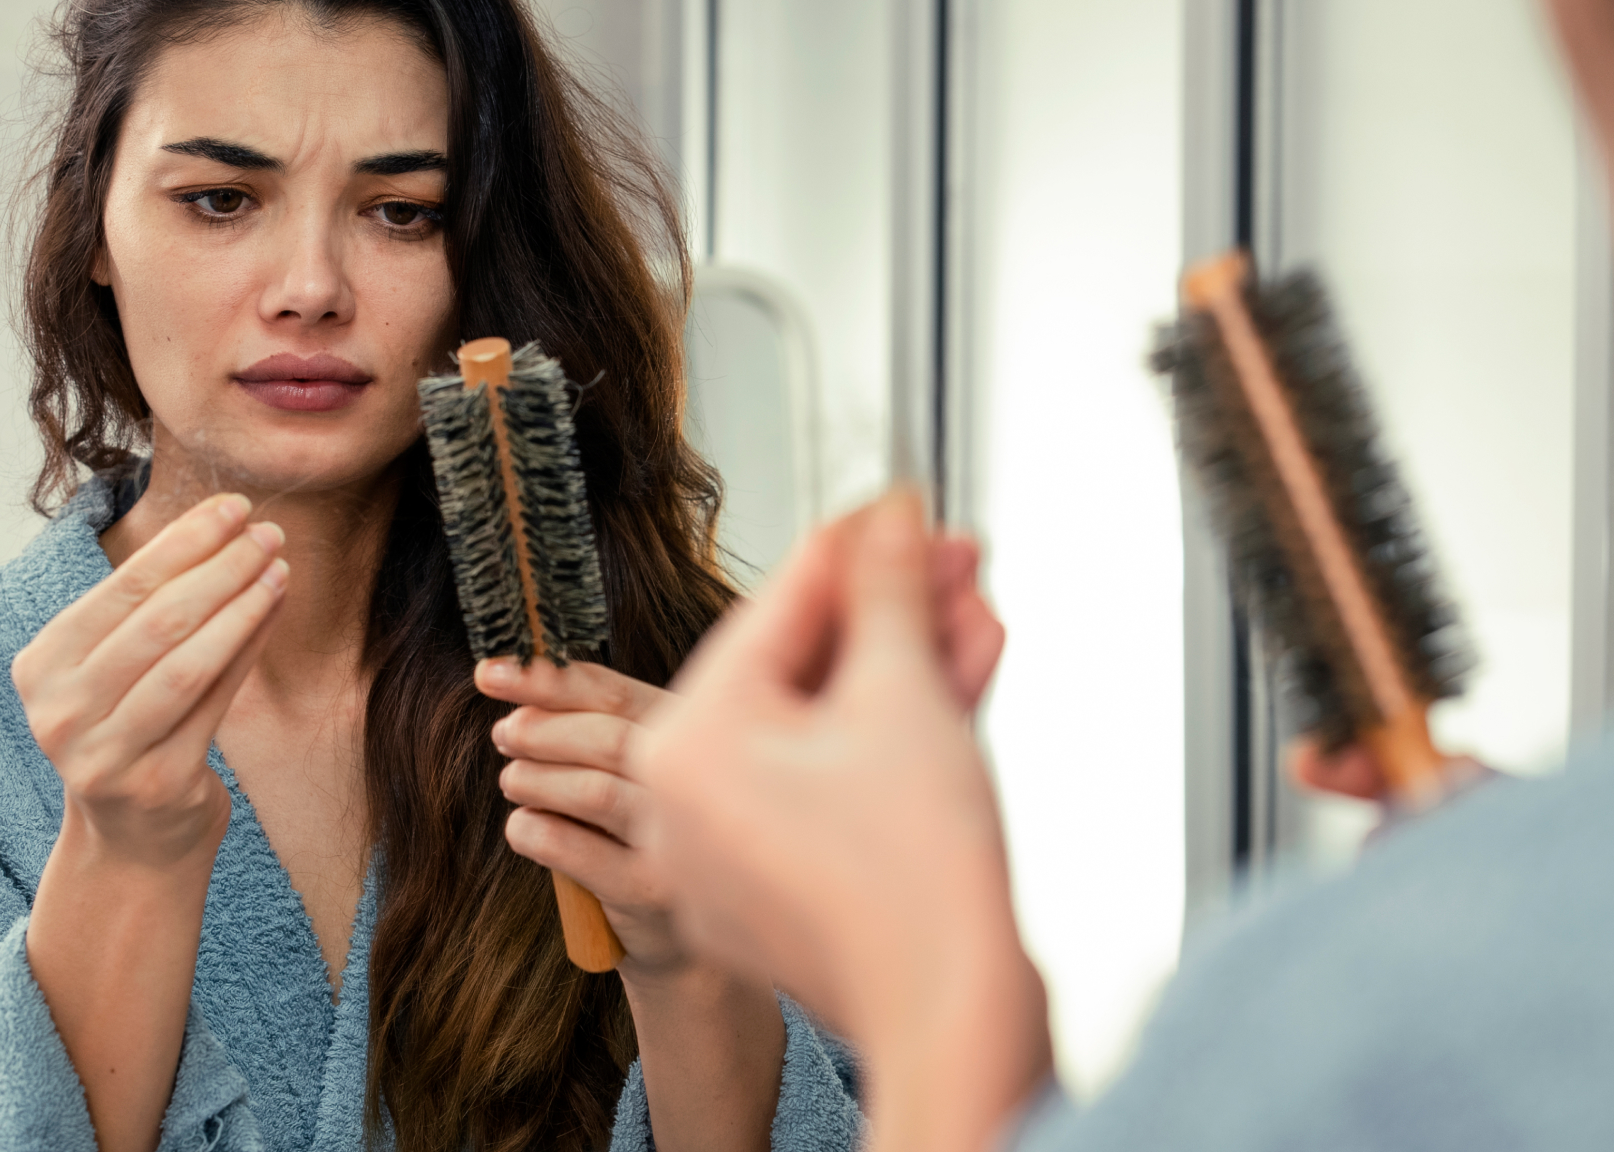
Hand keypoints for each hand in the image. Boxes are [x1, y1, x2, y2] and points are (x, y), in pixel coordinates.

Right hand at [12, 492, 287, 867]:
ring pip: (186, 664)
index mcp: (40, 666)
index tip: (233, 507)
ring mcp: (105, 754)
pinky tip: (273, 613)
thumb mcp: (118, 667)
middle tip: (269, 532)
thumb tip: (229, 529)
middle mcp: (60, 712)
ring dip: (241, 607)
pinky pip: (214, 703)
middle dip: (220, 568)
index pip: (120, 589)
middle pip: (155, 622)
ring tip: (280, 568)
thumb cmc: (131, 728)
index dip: (182, 542)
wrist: (132, 838)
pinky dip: (248, 651)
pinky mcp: (157, 784)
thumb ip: (152, 608)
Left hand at [473, 658, 690, 977]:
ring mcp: (677, 842)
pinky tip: (525, 829)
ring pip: (592, 792)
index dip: (548, 680)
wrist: (682, 936)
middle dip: (540, 731)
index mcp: (694, 737)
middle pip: (607, 739)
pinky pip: (570, 847)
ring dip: (534, 779)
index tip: (490, 672)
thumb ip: (593, 726)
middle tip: (504, 734)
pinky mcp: (649, 891)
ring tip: (513, 781)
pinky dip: (532, 830)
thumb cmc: (645, 836)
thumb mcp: (634, 773)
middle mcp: (698, 785)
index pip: (617, 694)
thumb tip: (511, 688)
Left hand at [626, 490, 1048, 1151]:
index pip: (775, 611)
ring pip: (824, 729)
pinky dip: (890, 741)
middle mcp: (686, 801)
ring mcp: (728, 852)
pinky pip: (830, 786)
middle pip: (802, 671)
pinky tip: (957, 684)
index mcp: (684, 746)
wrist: (956, 1020)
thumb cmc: (916, 880)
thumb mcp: (904, 694)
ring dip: (906, 670)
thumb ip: (888, 591)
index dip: (856, 549)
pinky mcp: (779, 888)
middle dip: (893, 614)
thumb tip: (887, 521)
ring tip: (973, 618)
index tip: (897, 511)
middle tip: (950, 563)